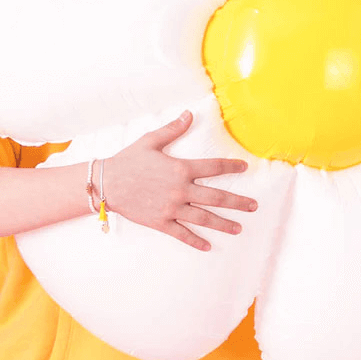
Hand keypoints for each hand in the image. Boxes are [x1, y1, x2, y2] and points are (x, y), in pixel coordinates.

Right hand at [103, 110, 256, 250]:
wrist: (107, 183)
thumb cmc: (129, 160)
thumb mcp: (151, 140)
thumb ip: (173, 129)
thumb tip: (189, 113)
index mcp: (180, 169)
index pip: (213, 167)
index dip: (231, 166)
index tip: (245, 167)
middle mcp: (180, 190)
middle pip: (216, 197)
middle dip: (237, 202)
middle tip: (254, 206)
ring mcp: (171, 208)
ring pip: (203, 218)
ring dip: (223, 224)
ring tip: (239, 228)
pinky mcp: (160, 222)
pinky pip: (181, 233)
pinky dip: (195, 241)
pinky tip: (208, 246)